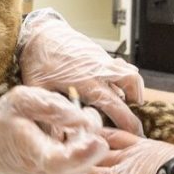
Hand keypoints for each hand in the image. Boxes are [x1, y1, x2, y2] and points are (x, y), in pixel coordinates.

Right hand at [0, 85, 106, 173]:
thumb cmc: (2, 118)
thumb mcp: (22, 100)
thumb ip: (52, 107)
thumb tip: (81, 119)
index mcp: (35, 158)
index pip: (67, 162)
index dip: (87, 152)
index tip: (99, 139)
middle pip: (84, 162)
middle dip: (90, 137)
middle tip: (84, 110)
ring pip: (84, 163)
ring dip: (84, 140)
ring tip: (67, 120)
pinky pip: (78, 164)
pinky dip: (78, 146)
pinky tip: (64, 130)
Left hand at [19, 9, 144, 135]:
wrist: (40, 32)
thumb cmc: (37, 60)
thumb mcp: (38, 89)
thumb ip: (48, 113)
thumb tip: (57, 140)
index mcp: (85, 81)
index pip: (114, 104)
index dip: (126, 121)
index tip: (133, 134)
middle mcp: (98, 69)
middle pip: (131, 85)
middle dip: (135, 109)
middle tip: (135, 127)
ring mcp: (102, 59)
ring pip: (130, 73)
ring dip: (134, 89)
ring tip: (130, 104)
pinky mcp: (101, 53)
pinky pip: (121, 66)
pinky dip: (125, 78)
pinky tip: (117, 88)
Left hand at [66, 129, 173, 173]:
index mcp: (147, 147)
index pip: (120, 137)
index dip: (105, 133)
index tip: (92, 128)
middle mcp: (131, 158)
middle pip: (101, 150)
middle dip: (84, 146)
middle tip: (66, 141)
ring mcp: (124, 173)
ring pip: (94, 167)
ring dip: (78, 165)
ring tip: (60, 163)